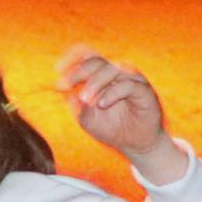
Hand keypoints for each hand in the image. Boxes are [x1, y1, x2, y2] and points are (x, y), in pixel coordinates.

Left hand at [55, 47, 183, 178]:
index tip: (57, 69)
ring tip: (84, 100)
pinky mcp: (144, 91)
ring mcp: (132, 80)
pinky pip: (128, 85)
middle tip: (67, 87)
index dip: (72, 57)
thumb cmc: (110, 128)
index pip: (87, 56)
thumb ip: (75, 103)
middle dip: (79, 72)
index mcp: (101, 76)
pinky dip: (112, 93)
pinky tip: (101, 104)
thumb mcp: (86, 117)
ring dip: (94, 83)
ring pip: (112, 69)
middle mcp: (117, 74)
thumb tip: (63, 88)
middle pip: (96, 61)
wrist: (134, 145)